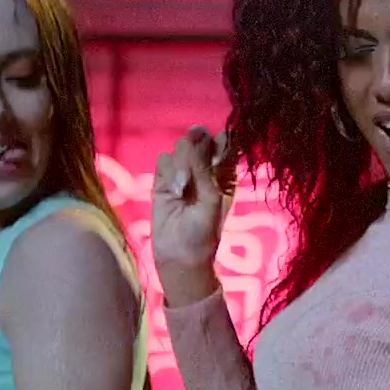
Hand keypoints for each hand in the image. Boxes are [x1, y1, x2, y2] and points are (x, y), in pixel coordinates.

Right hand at [152, 125, 236, 305]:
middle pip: (200, 139)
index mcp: (225, 174)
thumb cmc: (204, 230)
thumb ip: (204, 167)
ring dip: (182, 163)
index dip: (220, 140)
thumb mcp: (212, 197)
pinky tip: (173, 191)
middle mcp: (205, 169)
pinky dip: (168, 172)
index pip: (225, 144)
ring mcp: (184, 173)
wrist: (180, 254)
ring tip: (183, 188)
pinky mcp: (164, 180)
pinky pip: (164, 160)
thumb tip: (197, 134)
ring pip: (180, 147)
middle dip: (197, 147)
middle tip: (195, 165)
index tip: (216, 148)